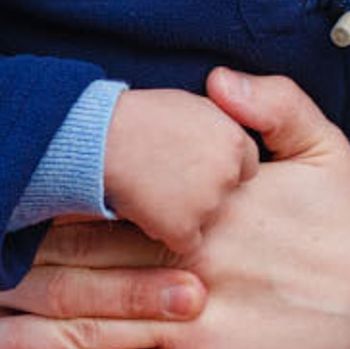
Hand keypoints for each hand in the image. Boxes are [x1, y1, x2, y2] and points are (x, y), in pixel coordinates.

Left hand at [0, 70, 349, 348]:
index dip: (52, 208)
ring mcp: (188, 325)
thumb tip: (213, 79)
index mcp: (208, 214)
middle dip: (14, 276)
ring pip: (87, 334)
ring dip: (21, 340)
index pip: (116, 208)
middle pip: (84, 272)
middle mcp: (187, 269)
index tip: (0, 199)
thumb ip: (275, 104)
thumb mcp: (326, 150)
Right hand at [102, 86, 259, 256]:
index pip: (246, 164)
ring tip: (155, 190)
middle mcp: (228, 174)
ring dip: (187, 211)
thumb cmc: (140, 117)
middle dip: (209, 189)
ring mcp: (207, 204)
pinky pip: (185, 243)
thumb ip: (218, 123)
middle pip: (228, 192)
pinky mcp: (183, 229)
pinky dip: (168, 233)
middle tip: (174, 178)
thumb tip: (229, 124)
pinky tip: (148, 213)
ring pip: (206, 218)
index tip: (198, 163)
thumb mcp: (191, 105)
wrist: (102, 139)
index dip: (222, 165)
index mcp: (235, 141)